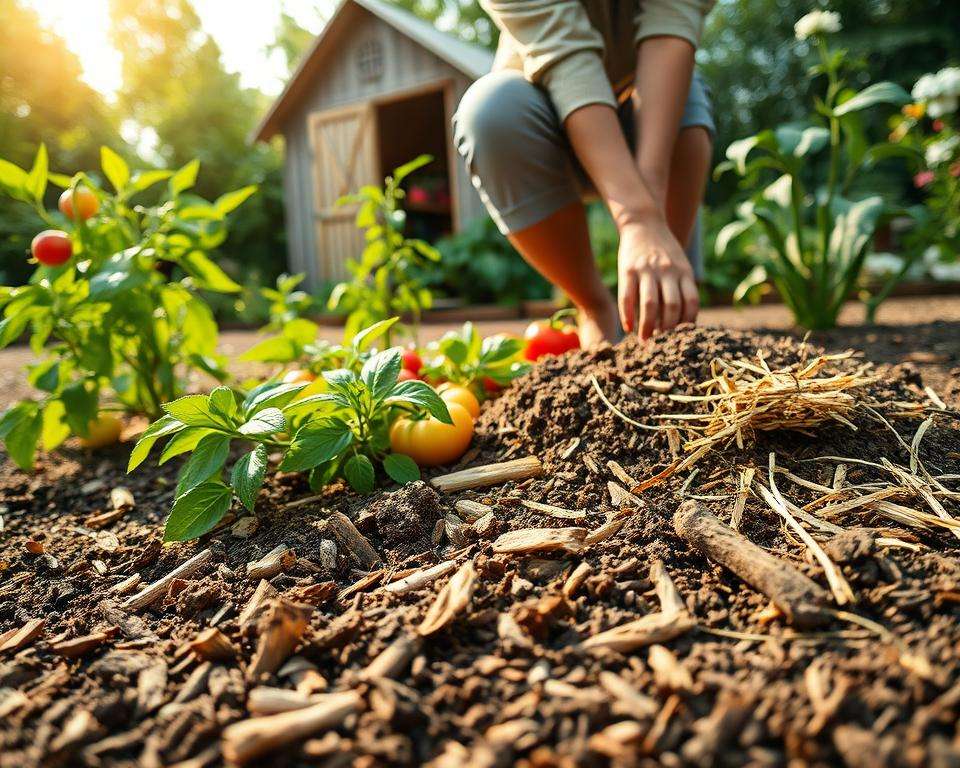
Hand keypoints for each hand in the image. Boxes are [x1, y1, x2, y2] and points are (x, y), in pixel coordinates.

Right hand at [617, 215, 698, 338]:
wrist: (643, 222)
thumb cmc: (664, 250)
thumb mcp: (680, 264)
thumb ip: (683, 287)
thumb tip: (682, 321)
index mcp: (684, 271)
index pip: (691, 302)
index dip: (687, 323)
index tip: (682, 338)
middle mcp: (667, 271)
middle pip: (672, 305)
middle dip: (667, 329)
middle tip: (662, 344)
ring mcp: (647, 270)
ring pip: (650, 304)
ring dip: (647, 326)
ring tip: (644, 340)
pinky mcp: (628, 270)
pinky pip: (627, 297)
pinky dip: (628, 315)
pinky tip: (628, 327)